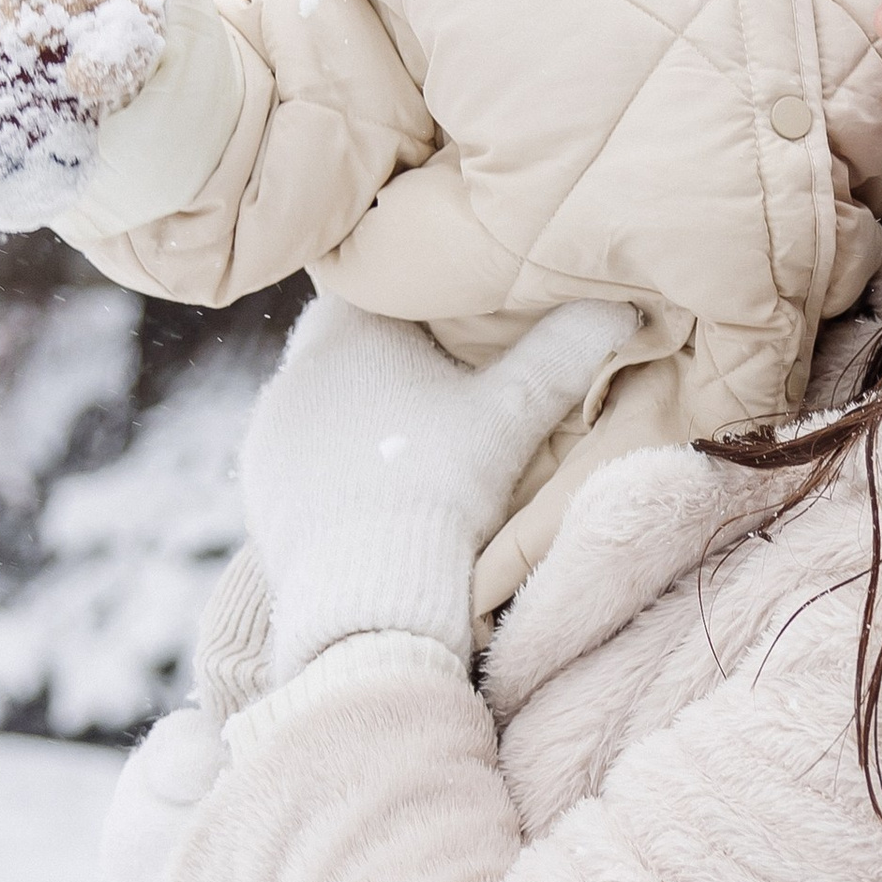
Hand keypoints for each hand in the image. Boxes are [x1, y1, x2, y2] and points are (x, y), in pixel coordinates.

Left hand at [242, 296, 637, 680]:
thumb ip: (562, 352)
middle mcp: (294, 374)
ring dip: (360, 413)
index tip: (452, 320)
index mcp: (346, 333)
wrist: (370, 595)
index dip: (417, 299)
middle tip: (443, 382)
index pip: (375, 287)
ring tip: (414, 444)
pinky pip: (303, 458)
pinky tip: (378, 489)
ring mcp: (270, 437)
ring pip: (323, 402)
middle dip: (390, 358)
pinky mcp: (261, 491)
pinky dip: (337, 464)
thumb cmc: (443, 489)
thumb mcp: (515, 416)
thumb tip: (620, 305)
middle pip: (348, 344)